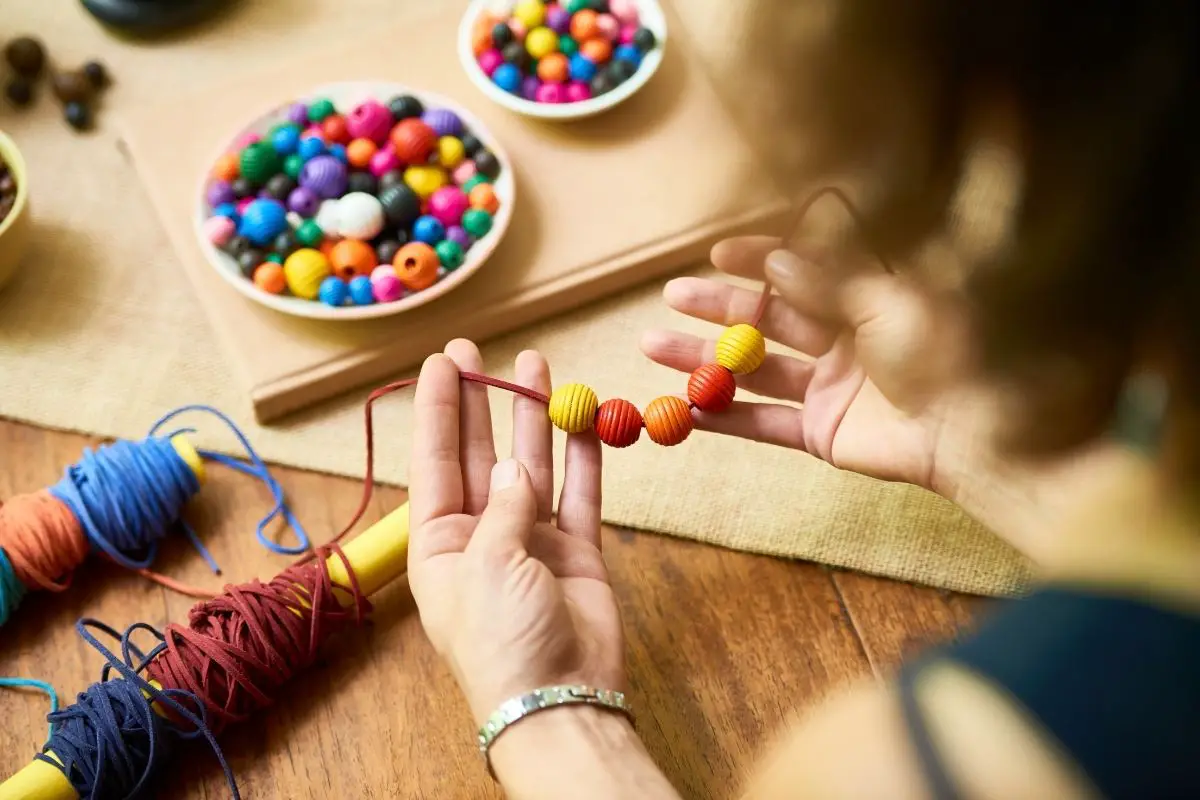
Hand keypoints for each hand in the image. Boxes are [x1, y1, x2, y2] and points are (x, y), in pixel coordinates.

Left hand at [406, 340, 625, 725]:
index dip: (438, 407)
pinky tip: (582, 420)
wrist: (560, 698)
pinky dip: (581, 458)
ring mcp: (531, 541)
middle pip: (480, 453)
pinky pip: (578, 494)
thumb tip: (519, 467)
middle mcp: (481, 535)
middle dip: (481, 401)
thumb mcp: (488, 563)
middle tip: (480, 350)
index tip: (443, 359)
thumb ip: (505, 505)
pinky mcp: (576, 551)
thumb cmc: (502, 639)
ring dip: (533, 417)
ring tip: (535, 365)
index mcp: (438, 542)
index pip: (435, 459)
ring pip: (531, 464)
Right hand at [641, 236, 1119, 559]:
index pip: (801, 269)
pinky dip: (724, 418)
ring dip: (705, 359)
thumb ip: (826, 281)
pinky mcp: (820, 432)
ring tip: (654, 348)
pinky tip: (684, 411)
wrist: (974, 432)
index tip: (716, 253)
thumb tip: (773, 259)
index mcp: (865, 295)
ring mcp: (828, 386)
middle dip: (718, 306)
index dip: (758, 259)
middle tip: (672, 296)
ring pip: (754, 368)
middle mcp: (843, 337)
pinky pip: (762, 422)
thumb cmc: (946, 353)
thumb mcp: (887, 300)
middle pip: (768, 317)